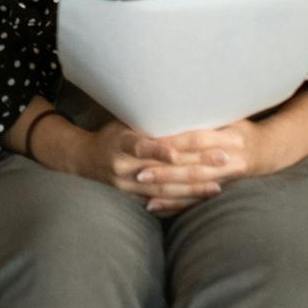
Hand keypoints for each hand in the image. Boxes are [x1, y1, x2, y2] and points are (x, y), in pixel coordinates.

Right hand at [79, 116, 256, 212]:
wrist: (84, 161)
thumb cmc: (112, 135)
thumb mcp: (124, 122)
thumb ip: (149, 120)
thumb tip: (185, 104)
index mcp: (121, 142)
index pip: (145, 145)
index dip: (164, 148)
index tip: (190, 146)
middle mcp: (124, 166)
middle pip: (163, 169)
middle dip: (196, 164)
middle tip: (223, 159)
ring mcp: (128, 186)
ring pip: (165, 191)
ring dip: (193, 188)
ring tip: (218, 186)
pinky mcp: (132, 199)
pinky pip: (161, 204)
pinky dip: (181, 202)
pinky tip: (199, 200)